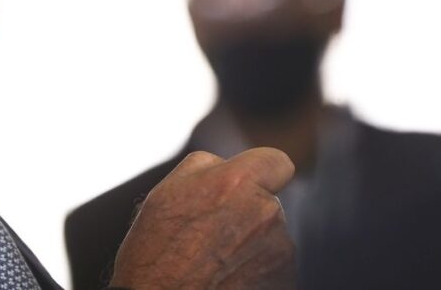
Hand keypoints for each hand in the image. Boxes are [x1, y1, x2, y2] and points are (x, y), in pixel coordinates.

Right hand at [107, 148, 295, 288]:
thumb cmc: (157, 254)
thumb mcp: (165, 192)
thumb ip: (203, 165)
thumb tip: (224, 164)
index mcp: (237, 182)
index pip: (276, 162)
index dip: (262, 171)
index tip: (249, 184)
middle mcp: (266, 212)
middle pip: (268, 201)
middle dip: (246, 211)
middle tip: (211, 231)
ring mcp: (280, 250)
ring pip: (271, 235)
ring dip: (251, 242)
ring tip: (214, 260)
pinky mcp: (283, 280)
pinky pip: (274, 265)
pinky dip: (256, 269)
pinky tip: (227, 277)